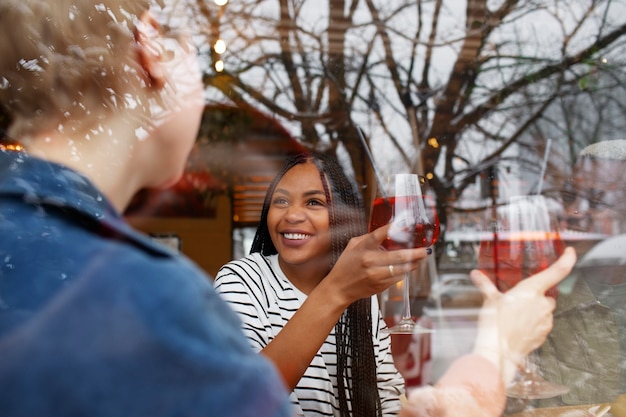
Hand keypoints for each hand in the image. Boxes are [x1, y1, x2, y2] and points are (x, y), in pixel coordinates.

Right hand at [321, 224, 429, 307]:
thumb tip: (387, 232)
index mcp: (363, 248)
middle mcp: (370, 261)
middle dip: (416, 253)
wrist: (339, 288)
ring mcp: (376, 275)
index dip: (394, 228)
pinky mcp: (380, 286)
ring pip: (402, 269)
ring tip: (420, 258)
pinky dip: (404, 272)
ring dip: (414, 264)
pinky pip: (398, 278)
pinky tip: (407, 268)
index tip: (406, 223)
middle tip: (425, 250)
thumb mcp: (352, 246)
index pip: (380, 234)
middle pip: (399, 256)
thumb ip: (369, 238)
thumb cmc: (346, 266)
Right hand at [470, 247, 576, 381]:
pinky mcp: (544, 334)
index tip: (570, 252)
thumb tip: (476, 275)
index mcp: (532, 290)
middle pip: (546, 294)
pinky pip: (541, 325)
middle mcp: (543, 304)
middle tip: (518, 300)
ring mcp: (545, 320)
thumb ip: (486, 285)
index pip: (557, 271)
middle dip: (535, 297)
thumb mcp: (489, 300)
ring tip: (514, 316)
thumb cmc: (495, 324)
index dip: (567, 259)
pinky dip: (532, 324)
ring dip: (533, 311)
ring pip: (544, 311)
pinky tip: (518, 327)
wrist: (498, 350)